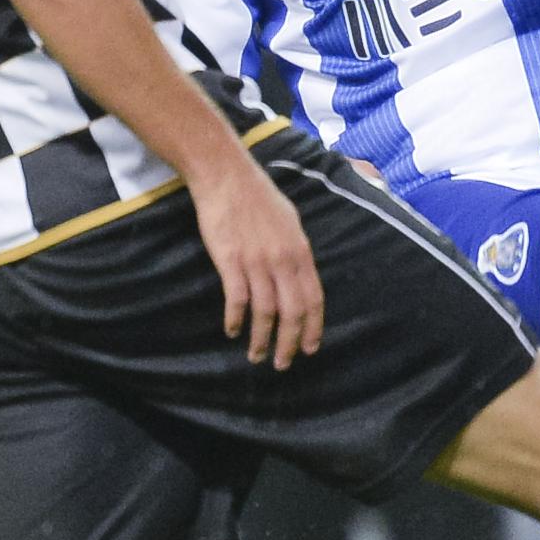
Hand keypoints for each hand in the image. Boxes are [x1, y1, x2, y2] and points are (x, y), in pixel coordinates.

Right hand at [191, 153, 322, 367]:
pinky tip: (233, 331)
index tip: (310, 348)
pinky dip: (237, 320)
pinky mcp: (230, 261)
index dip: (313, 328)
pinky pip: (238, 300)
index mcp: (300, 251)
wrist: (226, 177)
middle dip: (290, 343)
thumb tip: (300, 277)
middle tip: (282, 363)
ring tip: (256, 356)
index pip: (314, 299)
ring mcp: (257, 262)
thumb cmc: (258, 196)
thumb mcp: (289, 222)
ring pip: (265, 312)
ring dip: (261, 339)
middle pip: (292, 312)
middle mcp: (283, 260)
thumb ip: (295, 252)